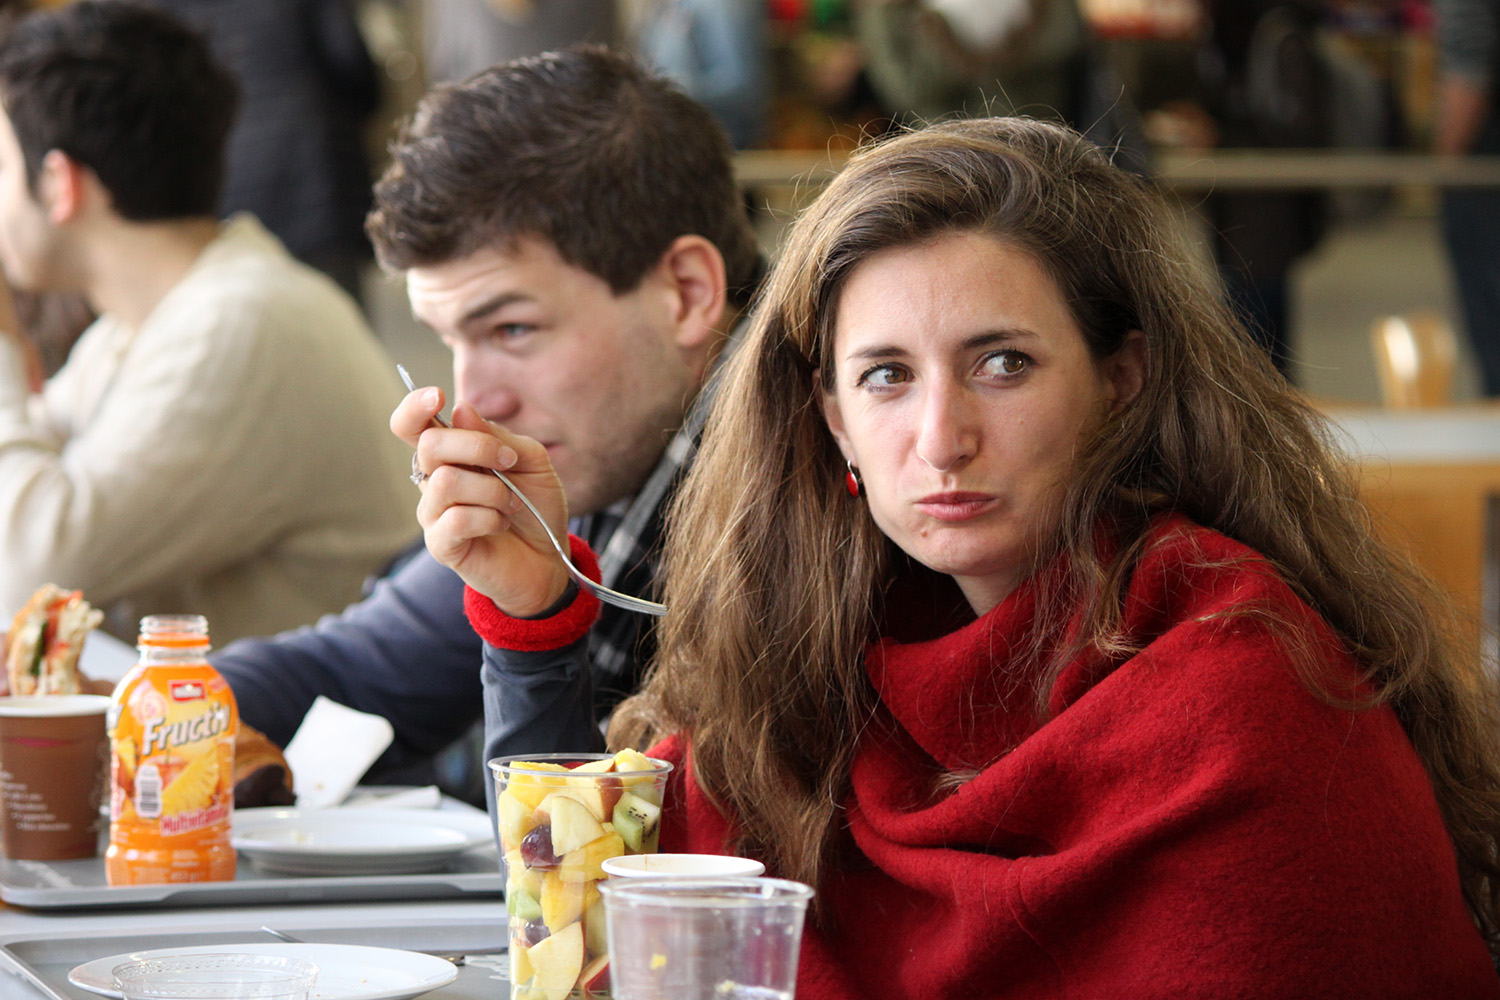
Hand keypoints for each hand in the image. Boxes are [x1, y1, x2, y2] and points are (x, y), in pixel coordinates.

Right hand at [391, 387, 572, 616]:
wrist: (549, 558)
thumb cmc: (535, 506)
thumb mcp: (531, 461)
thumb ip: (499, 437)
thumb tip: (461, 411)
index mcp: (451, 454)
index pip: (412, 425)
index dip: (415, 406)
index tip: (439, 395)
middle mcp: (434, 480)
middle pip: (430, 444)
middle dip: (477, 446)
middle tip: (509, 462)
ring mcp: (434, 513)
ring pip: (445, 481)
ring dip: (491, 489)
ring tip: (510, 504)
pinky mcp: (441, 545)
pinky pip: (455, 519)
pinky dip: (489, 517)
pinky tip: (500, 524)